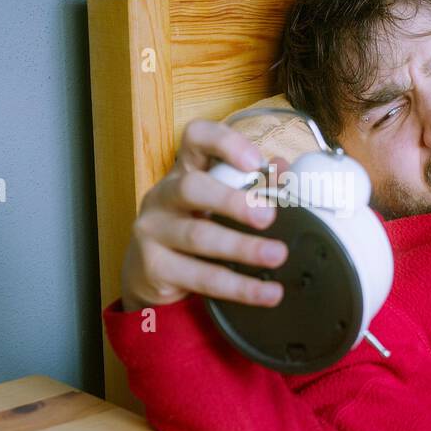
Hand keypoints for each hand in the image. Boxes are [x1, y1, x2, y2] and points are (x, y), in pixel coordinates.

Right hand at [120, 119, 289, 311]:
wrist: (147, 273)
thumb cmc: (190, 225)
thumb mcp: (215, 200)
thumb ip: (250, 184)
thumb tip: (284, 171)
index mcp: (183, 170)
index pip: (195, 138)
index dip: (225, 143)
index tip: (256, 161)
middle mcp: (163, 196)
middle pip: (192, 188)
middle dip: (232, 201)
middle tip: (268, 216)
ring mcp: (153, 231)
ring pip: (198, 236)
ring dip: (243, 247)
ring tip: (276, 256)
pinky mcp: (155, 267)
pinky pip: (202, 277)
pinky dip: (239, 286)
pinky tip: (266, 291)